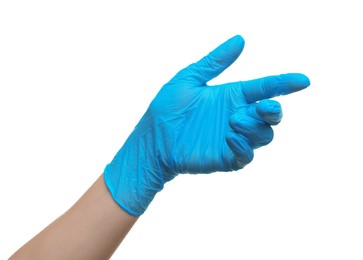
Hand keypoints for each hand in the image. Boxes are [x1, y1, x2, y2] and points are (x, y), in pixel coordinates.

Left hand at [104, 35, 309, 215]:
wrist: (153, 139)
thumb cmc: (168, 109)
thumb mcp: (189, 78)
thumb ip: (214, 61)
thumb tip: (240, 39)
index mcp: (232, 96)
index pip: (265, 89)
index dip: (285, 84)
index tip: (302, 81)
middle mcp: (237, 116)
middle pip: (271, 115)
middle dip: (273, 110)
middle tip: (261, 106)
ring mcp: (233, 138)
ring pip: (264, 135)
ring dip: (254, 127)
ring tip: (233, 121)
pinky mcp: (225, 157)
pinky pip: (246, 156)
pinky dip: (244, 147)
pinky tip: (229, 137)